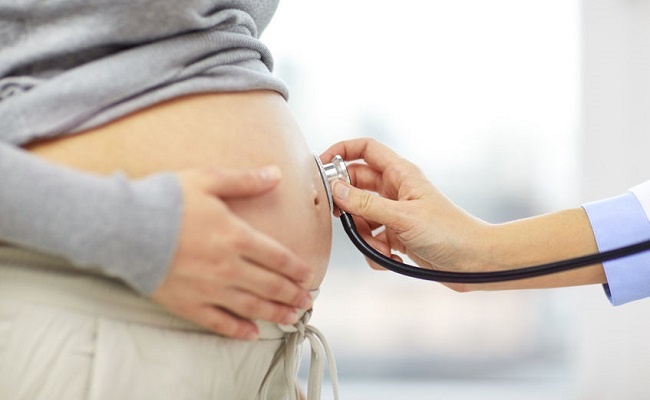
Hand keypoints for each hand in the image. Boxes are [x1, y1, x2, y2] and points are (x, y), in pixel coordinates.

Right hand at [151, 166, 312, 339]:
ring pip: (251, 306)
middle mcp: (228, 266)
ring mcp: (208, 288)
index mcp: (236, 237)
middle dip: (291, 294)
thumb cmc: (165, 200)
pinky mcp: (187, 303)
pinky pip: (218, 322)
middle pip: (269, 285)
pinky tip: (251, 334)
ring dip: (274, 313)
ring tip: (291, 318)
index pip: (277, 257)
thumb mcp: (208, 181)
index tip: (308, 275)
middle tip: (306, 301)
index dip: (296, 268)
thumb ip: (245, 181)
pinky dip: (237, 330)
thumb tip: (276, 173)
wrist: (124, 227)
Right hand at [321, 138, 487, 273]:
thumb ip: (366, 205)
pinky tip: (391, 257)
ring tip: (380, 246)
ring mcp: (394, 213)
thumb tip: (336, 191)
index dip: (341, 151)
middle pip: (356, 185)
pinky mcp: (396, 235)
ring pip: (360, 216)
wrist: (474, 262)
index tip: (321, 165)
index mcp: (400, 174)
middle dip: (348, 205)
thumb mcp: (402, 218)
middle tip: (343, 217)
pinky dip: (374, 250)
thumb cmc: (448, 232)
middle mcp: (395, 190)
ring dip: (363, 234)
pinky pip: (371, 238)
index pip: (365, 149)